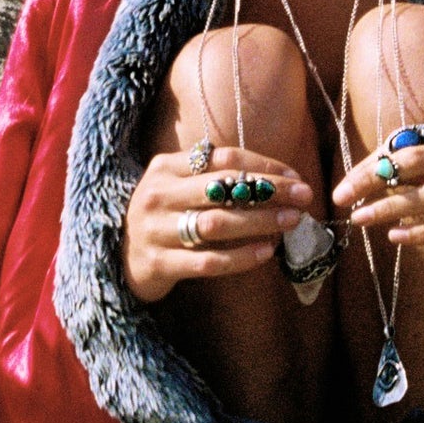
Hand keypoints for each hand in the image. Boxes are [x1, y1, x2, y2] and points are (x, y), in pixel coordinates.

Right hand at [121, 144, 315, 303]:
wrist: (119, 259)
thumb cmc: (163, 218)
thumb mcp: (177, 188)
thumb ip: (213, 178)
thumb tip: (277, 180)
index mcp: (164, 167)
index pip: (221, 158)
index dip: (262, 165)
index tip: (295, 176)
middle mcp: (157, 195)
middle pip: (221, 188)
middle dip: (269, 191)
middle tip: (304, 196)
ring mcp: (155, 231)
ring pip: (216, 224)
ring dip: (260, 222)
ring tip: (292, 221)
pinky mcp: (158, 264)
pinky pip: (207, 261)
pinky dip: (240, 257)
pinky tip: (266, 253)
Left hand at [330, 114, 423, 254]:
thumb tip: (371, 173)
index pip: (407, 142)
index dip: (373, 163)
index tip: (345, 184)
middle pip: (413, 162)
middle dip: (372, 180)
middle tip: (342, 199)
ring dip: (390, 208)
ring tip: (361, 220)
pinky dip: (422, 231)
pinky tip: (396, 236)